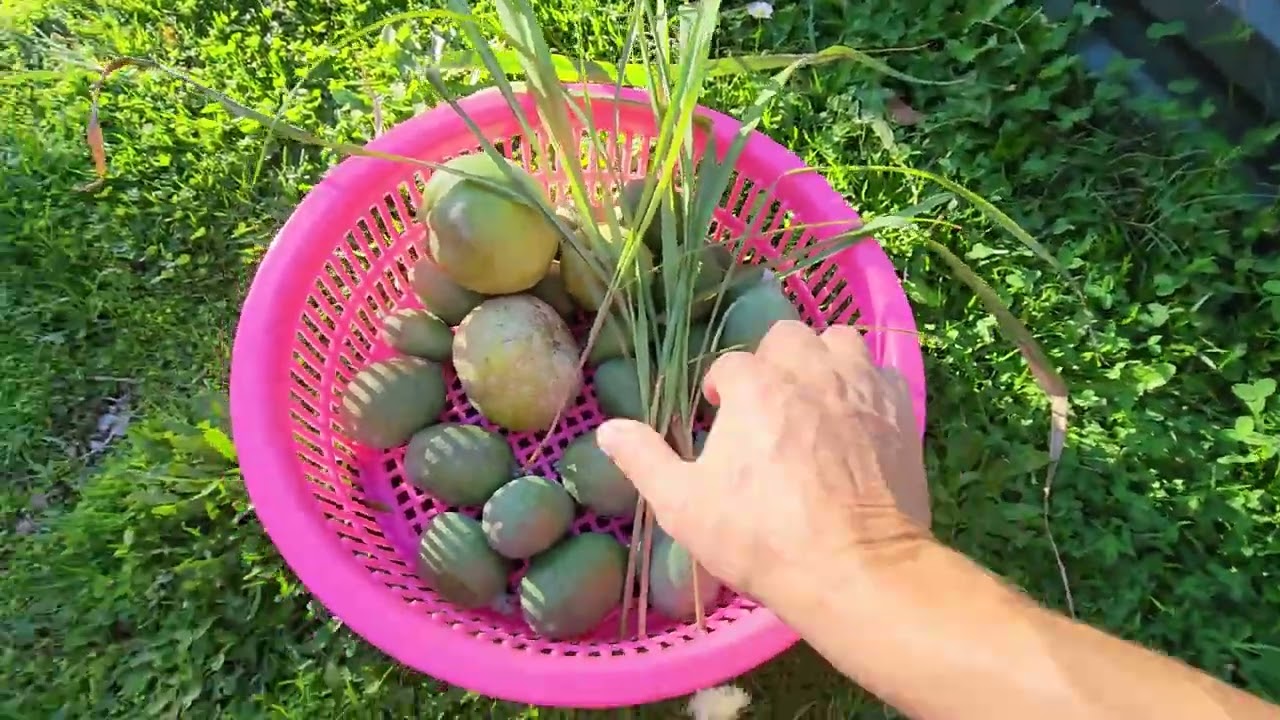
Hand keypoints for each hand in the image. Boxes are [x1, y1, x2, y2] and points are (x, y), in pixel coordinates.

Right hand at [595, 320, 932, 605]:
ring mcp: (861, 387)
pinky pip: (882, 373)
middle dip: (772, 360)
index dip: (720, 389)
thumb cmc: (760, 537)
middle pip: (787, 336)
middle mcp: (809, 371)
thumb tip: (607, 430)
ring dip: (823, 359)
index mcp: (754, 386)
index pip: (729, 364)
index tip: (719, 417)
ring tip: (814, 396)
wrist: (854, 568)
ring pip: (840, 341)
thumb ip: (645, 461)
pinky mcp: (900, 411)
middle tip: (767, 402)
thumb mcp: (684, 506)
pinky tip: (856, 416)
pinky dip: (867, 384)